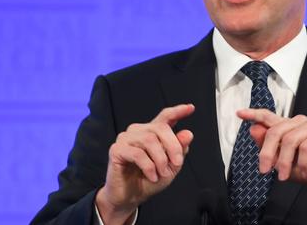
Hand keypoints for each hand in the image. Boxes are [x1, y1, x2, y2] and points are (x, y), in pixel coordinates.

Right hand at [96, 104, 194, 224]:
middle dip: (173, 146)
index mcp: (152, 133)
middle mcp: (138, 131)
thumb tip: (188, 134)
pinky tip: (153, 176)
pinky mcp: (116, 150)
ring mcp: (126, 139)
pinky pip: (137, 153)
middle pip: (160, 128)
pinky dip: (149, 166)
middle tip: (177, 163)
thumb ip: (179, 150)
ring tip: (163, 173)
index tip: (190, 108)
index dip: (178, 111)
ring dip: (160, 159)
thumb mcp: (171, 167)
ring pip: (149, 140)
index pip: (165, 117)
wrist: (130, 198)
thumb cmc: (149, 180)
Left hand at [236, 108, 306, 195]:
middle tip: (264, 171)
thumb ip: (266, 146)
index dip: (253, 114)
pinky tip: (303, 172)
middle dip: (267, 153)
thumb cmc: (302, 168)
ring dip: (284, 161)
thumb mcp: (279, 161)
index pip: (268, 116)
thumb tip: (253, 129)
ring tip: (284, 176)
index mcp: (286, 126)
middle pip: (276, 131)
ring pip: (290, 140)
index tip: (239, 113)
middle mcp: (298, 122)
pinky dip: (302, 163)